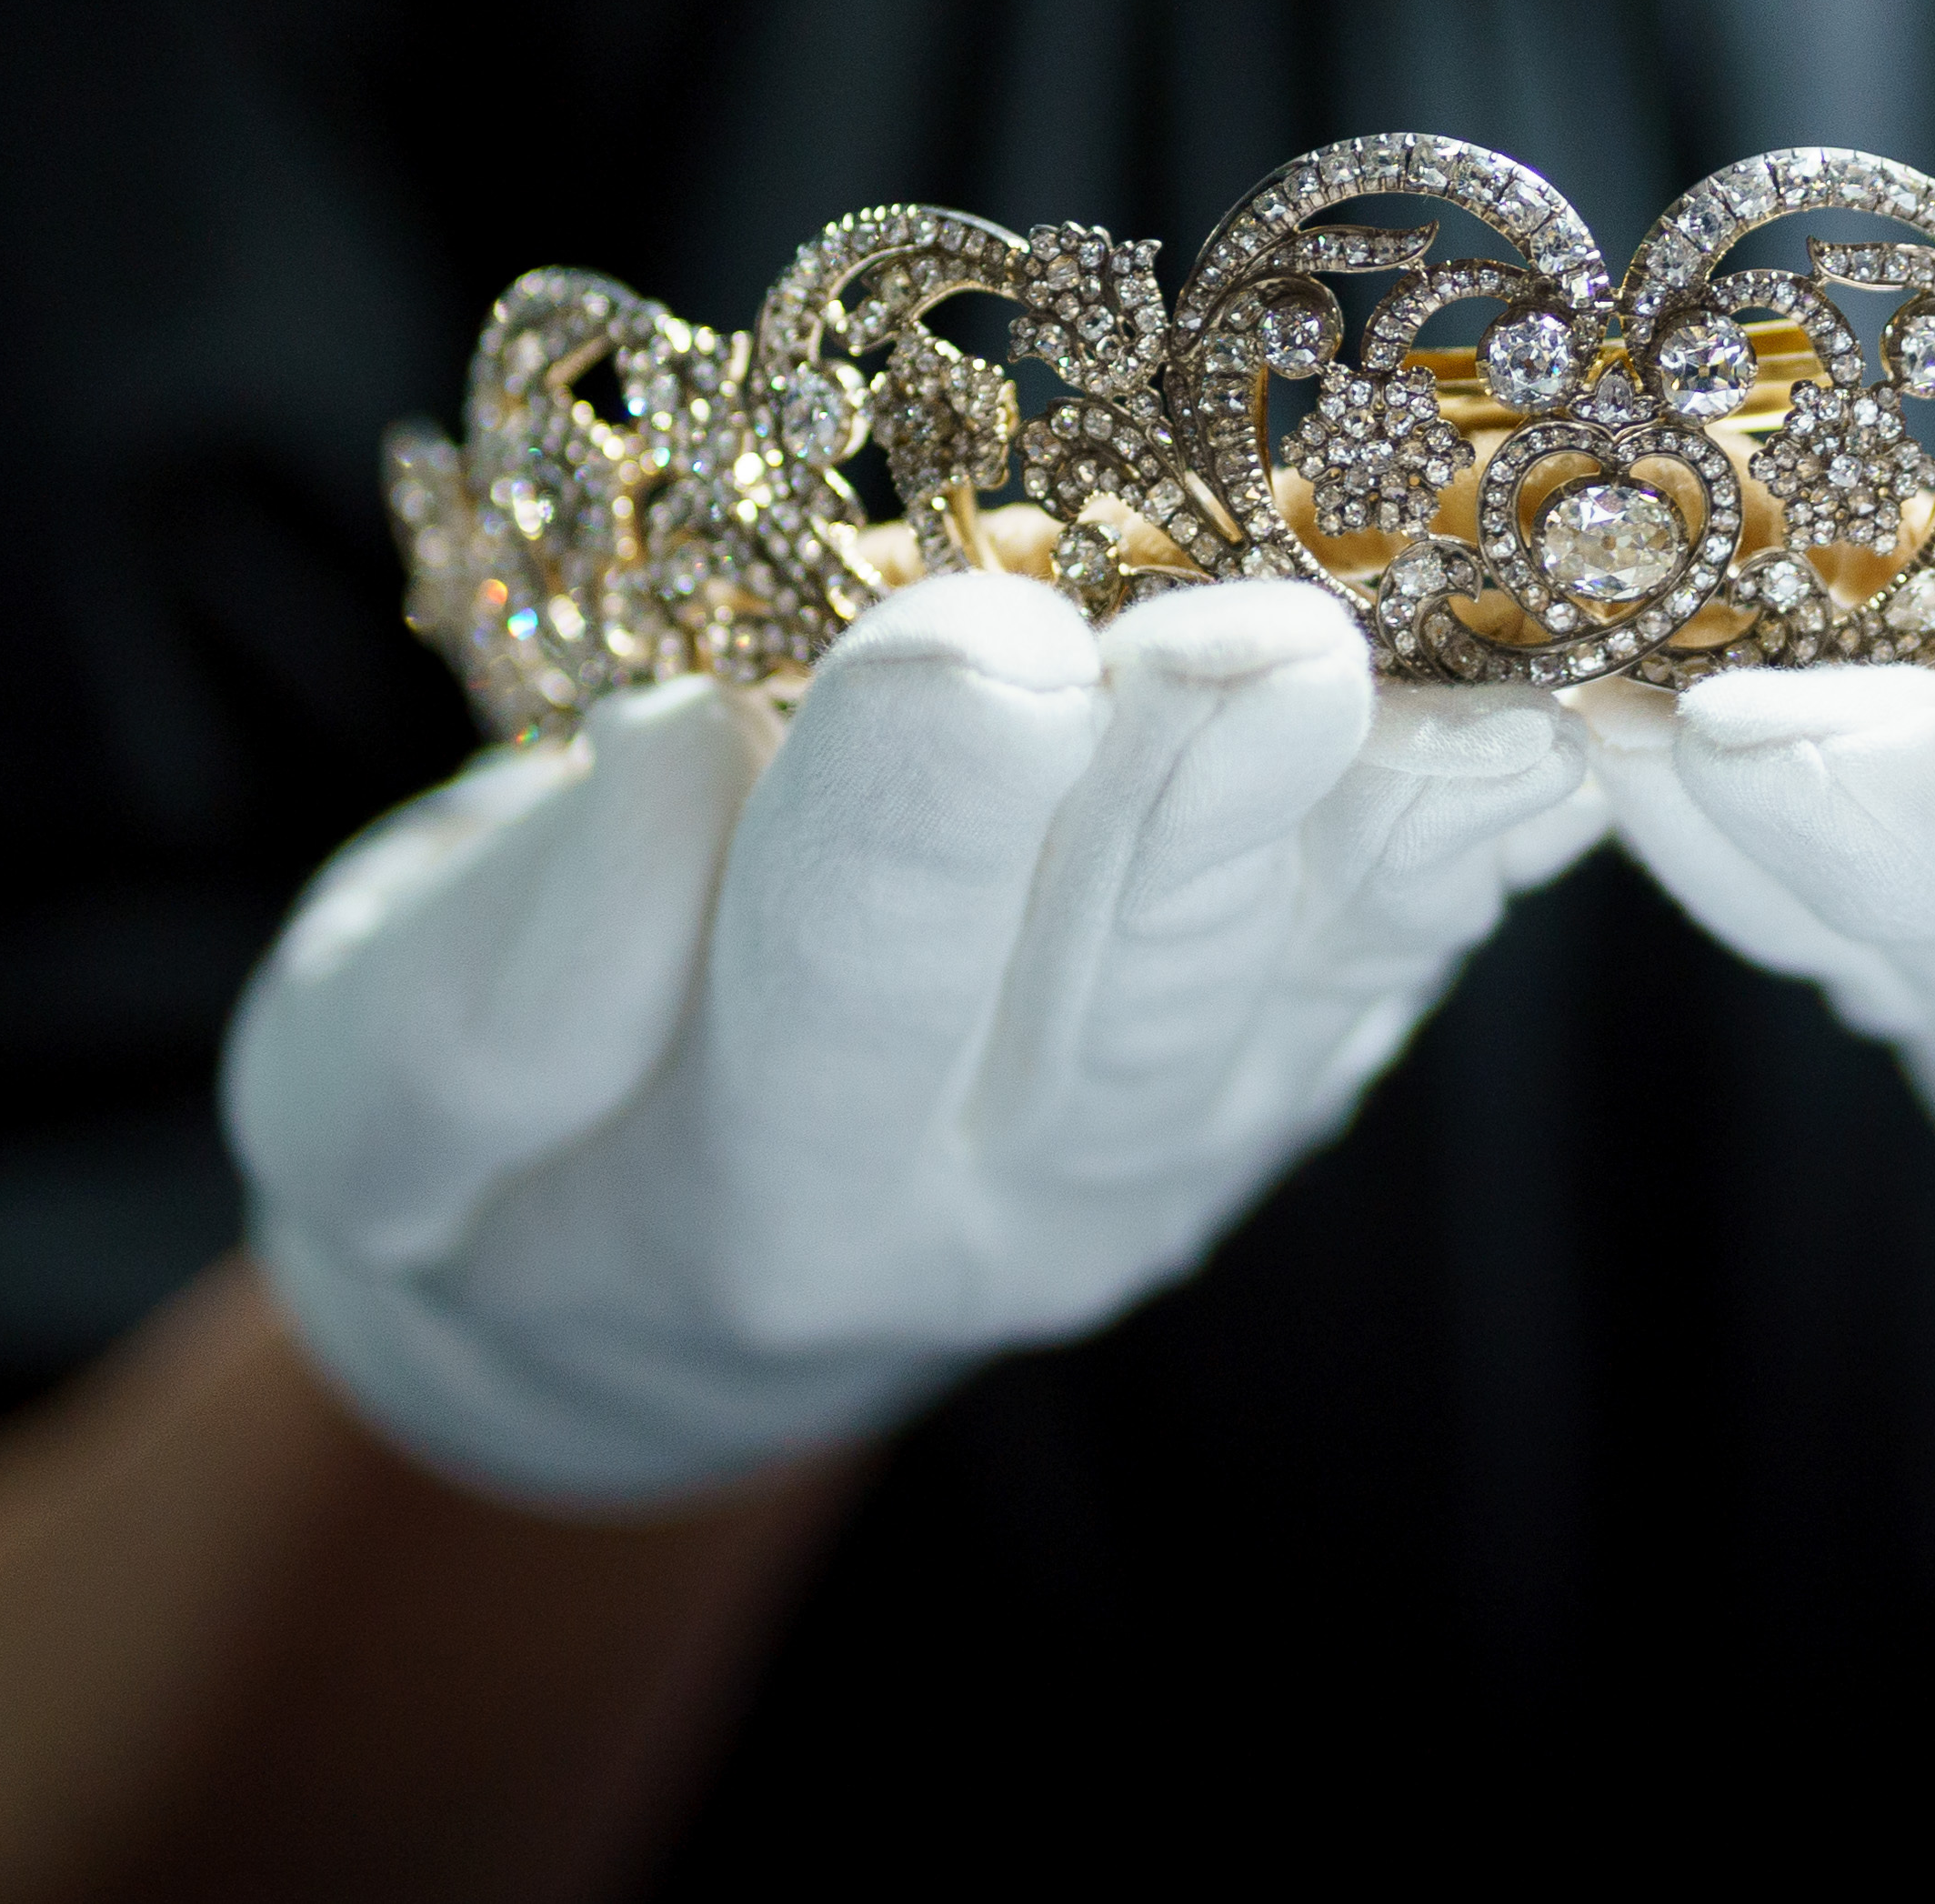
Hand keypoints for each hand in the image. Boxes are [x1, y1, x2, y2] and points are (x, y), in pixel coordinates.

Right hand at [228, 574, 1594, 1507]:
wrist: (647, 1288)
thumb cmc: (489, 1142)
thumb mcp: (361, 1099)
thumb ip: (487, 994)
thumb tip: (680, 766)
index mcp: (758, 1189)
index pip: (838, 982)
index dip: (910, 811)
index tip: (976, 645)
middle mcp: (1010, 1185)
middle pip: (1121, 983)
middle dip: (1193, 797)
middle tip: (1265, 646)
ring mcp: (1182, 1135)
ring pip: (1302, 966)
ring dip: (1393, 810)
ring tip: (1479, 683)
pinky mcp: (1287, 1054)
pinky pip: (1405, 938)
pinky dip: (1489, 829)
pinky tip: (1573, 714)